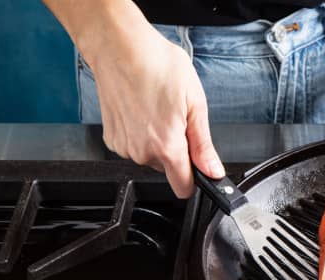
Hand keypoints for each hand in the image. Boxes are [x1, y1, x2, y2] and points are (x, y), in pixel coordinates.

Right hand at [44, 0, 223, 197]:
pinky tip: (143, 111)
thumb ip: (204, 145)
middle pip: (168, 168)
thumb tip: (213, 170)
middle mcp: (142, 152)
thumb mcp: (195, 104)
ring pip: (151, 157)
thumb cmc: (156, 66)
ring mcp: (124, 146)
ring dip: (158, 141)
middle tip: (177, 119)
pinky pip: (134, 146)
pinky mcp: (111, 138)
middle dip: (177, 150)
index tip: (199, 167)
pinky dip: (141, 134)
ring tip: (158, 110)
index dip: (195, 179)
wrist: (119, 47)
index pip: (183, 187)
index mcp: (166, 147)